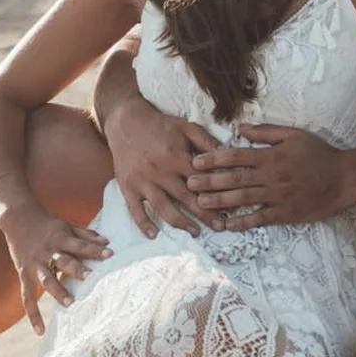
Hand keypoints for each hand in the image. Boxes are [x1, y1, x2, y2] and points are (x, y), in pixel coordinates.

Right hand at [0, 208, 111, 335]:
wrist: (17, 218)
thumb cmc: (48, 224)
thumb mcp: (67, 225)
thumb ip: (86, 234)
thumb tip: (107, 242)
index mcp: (60, 238)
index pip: (80, 245)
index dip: (94, 249)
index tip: (110, 253)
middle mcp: (47, 252)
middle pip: (62, 261)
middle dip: (76, 270)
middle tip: (89, 278)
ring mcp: (34, 264)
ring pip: (46, 280)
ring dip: (57, 291)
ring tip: (70, 303)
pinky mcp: (24, 274)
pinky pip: (27, 297)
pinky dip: (33, 314)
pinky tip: (40, 331)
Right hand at [104, 94, 220, 237]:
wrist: (125, 121)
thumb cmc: (160, 125)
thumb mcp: (186, 126)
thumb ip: (206, 141)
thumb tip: (226, 155)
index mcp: (176, 156)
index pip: (201, 180)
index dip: (217, 193)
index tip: (230, 206)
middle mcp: (160, 171)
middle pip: (186, 198)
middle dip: (205, 214)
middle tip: (219, 227)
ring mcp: (143, 180)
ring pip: (163, 207)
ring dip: (180, 222)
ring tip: (195, 232)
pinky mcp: (127, 186)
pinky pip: (135, 209)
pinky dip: (143, 223)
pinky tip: (154, 235)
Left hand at [187, 124, 349, 229]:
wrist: (344, 178)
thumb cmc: (319, 154)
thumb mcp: (294, 135)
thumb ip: (266, 132)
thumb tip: (240, 128)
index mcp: (271, 156)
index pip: (236, 156)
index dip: (214, 160)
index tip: (196, 162)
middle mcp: (271, 176)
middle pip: (234, 179)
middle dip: (209, 182)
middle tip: (189, 184)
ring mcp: (278, 196)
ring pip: (243, 199)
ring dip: (220, 202)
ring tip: (200, 203)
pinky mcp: (286, 213)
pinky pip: (261, 218)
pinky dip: (244, 222)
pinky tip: (228, 225)